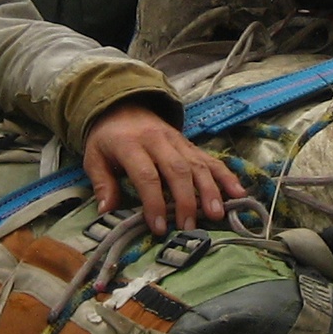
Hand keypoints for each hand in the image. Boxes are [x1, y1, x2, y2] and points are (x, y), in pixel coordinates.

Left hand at [83, 102, 237, 235]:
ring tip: (217, 214)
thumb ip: (101, 183)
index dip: (154, 202)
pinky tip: (238, 193)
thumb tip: (107, 210)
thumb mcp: (94, 157)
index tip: (159, 227)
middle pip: (177, 171)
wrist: (125, 106)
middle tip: (190, 226)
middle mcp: (158, 141)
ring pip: (198, 164)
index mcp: (131, 144)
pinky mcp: (190, 145)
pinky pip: (211, 159)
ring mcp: (178, 142)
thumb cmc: (109, 139)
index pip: (147, 175)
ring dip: (210, 190)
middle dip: (186, 200)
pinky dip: (226, 176)